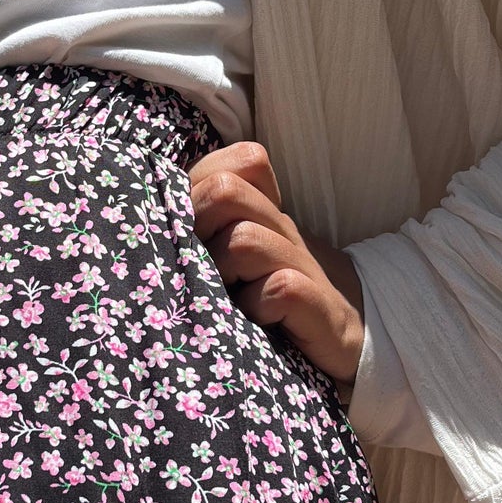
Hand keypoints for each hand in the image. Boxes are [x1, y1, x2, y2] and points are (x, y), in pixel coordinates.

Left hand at [187, 140, 364, 400]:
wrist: (350, 340)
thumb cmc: (277, 300)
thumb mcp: (239, 260)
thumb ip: (207, 229)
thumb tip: (151, 216)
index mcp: (262, 213)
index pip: (236, 162)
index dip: (199, 187)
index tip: (190, 230)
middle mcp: (282, 231)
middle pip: (225, 190)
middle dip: (197, 226)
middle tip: (198, 266)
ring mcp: (303, 267)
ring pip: (244, 239)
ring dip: (223, 271)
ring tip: (225, 300)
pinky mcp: (321, 309)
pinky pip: (281, 287)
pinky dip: (260, 307)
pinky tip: (258, 324)